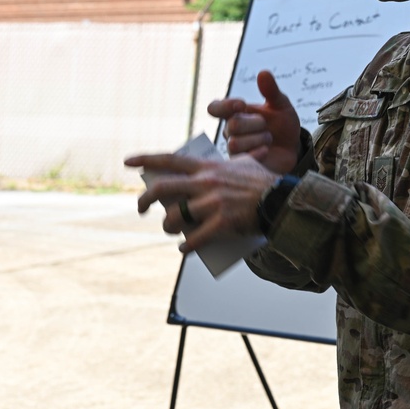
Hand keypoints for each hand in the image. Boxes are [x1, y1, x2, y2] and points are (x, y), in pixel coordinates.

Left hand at [126, 151, 278, 252]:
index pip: (170, 160)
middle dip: (145, 200)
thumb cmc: (263, 182)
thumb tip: (212, 169)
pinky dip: (187, 247)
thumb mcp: (243, 163)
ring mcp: (213, 204)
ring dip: (168, 227)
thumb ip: (224, 164)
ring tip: (170, 230)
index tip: (128, 162)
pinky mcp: (222, 224)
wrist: (281, 201)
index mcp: (208, 167)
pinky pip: (195, 240)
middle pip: (163, 189)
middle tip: (141, 208)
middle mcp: (206, 183)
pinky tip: (185, 249)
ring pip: (175, 218)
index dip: (146, 159)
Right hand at [208, 70, 301, 174]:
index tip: (242, 104)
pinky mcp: (242, 166)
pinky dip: (257, 152)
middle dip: (255, 124)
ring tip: (268, 139)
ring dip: (258, 139)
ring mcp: (235, 149)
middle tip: (267, 126)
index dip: (225, 106)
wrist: (293, 148)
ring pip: (235, 144)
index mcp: (235, 113)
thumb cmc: (282, 124)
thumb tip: (263, 73)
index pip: (215, 108)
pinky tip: (266, 150)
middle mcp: (230, 131)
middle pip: (232, 126)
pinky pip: (242, 159)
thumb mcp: (281, 105)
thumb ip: (271, 91)